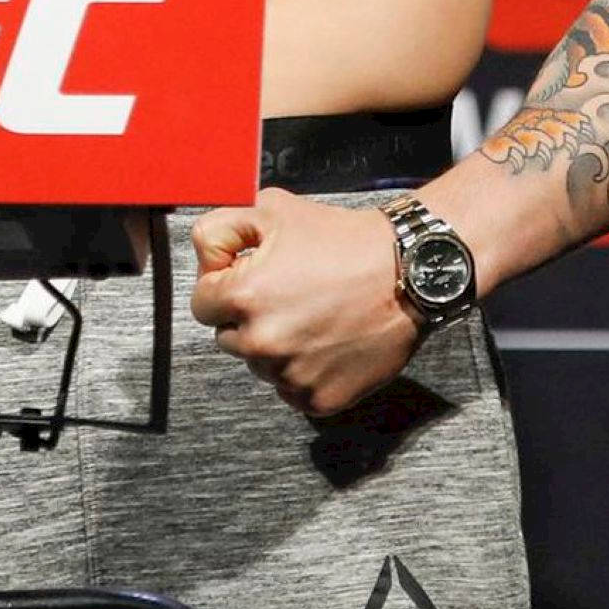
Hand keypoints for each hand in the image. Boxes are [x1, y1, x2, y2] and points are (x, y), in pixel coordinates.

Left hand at [189, 188, 419, 417]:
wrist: (406, 273)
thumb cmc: (341, 240)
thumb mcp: (270, 209)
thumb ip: (220, 230)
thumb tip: (205, 259)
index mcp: (243, 297)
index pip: (202, 304)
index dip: (222, 286)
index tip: (248, 278)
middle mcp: (262, 342)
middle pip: (228, 337)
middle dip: (247, 318)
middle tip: (285, 296)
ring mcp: (292, 375)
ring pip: (261, 366)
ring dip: (276, 347)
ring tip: (311, 317)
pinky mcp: (321, 399)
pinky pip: (292, 391)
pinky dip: (303, 373)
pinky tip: (325, 342)